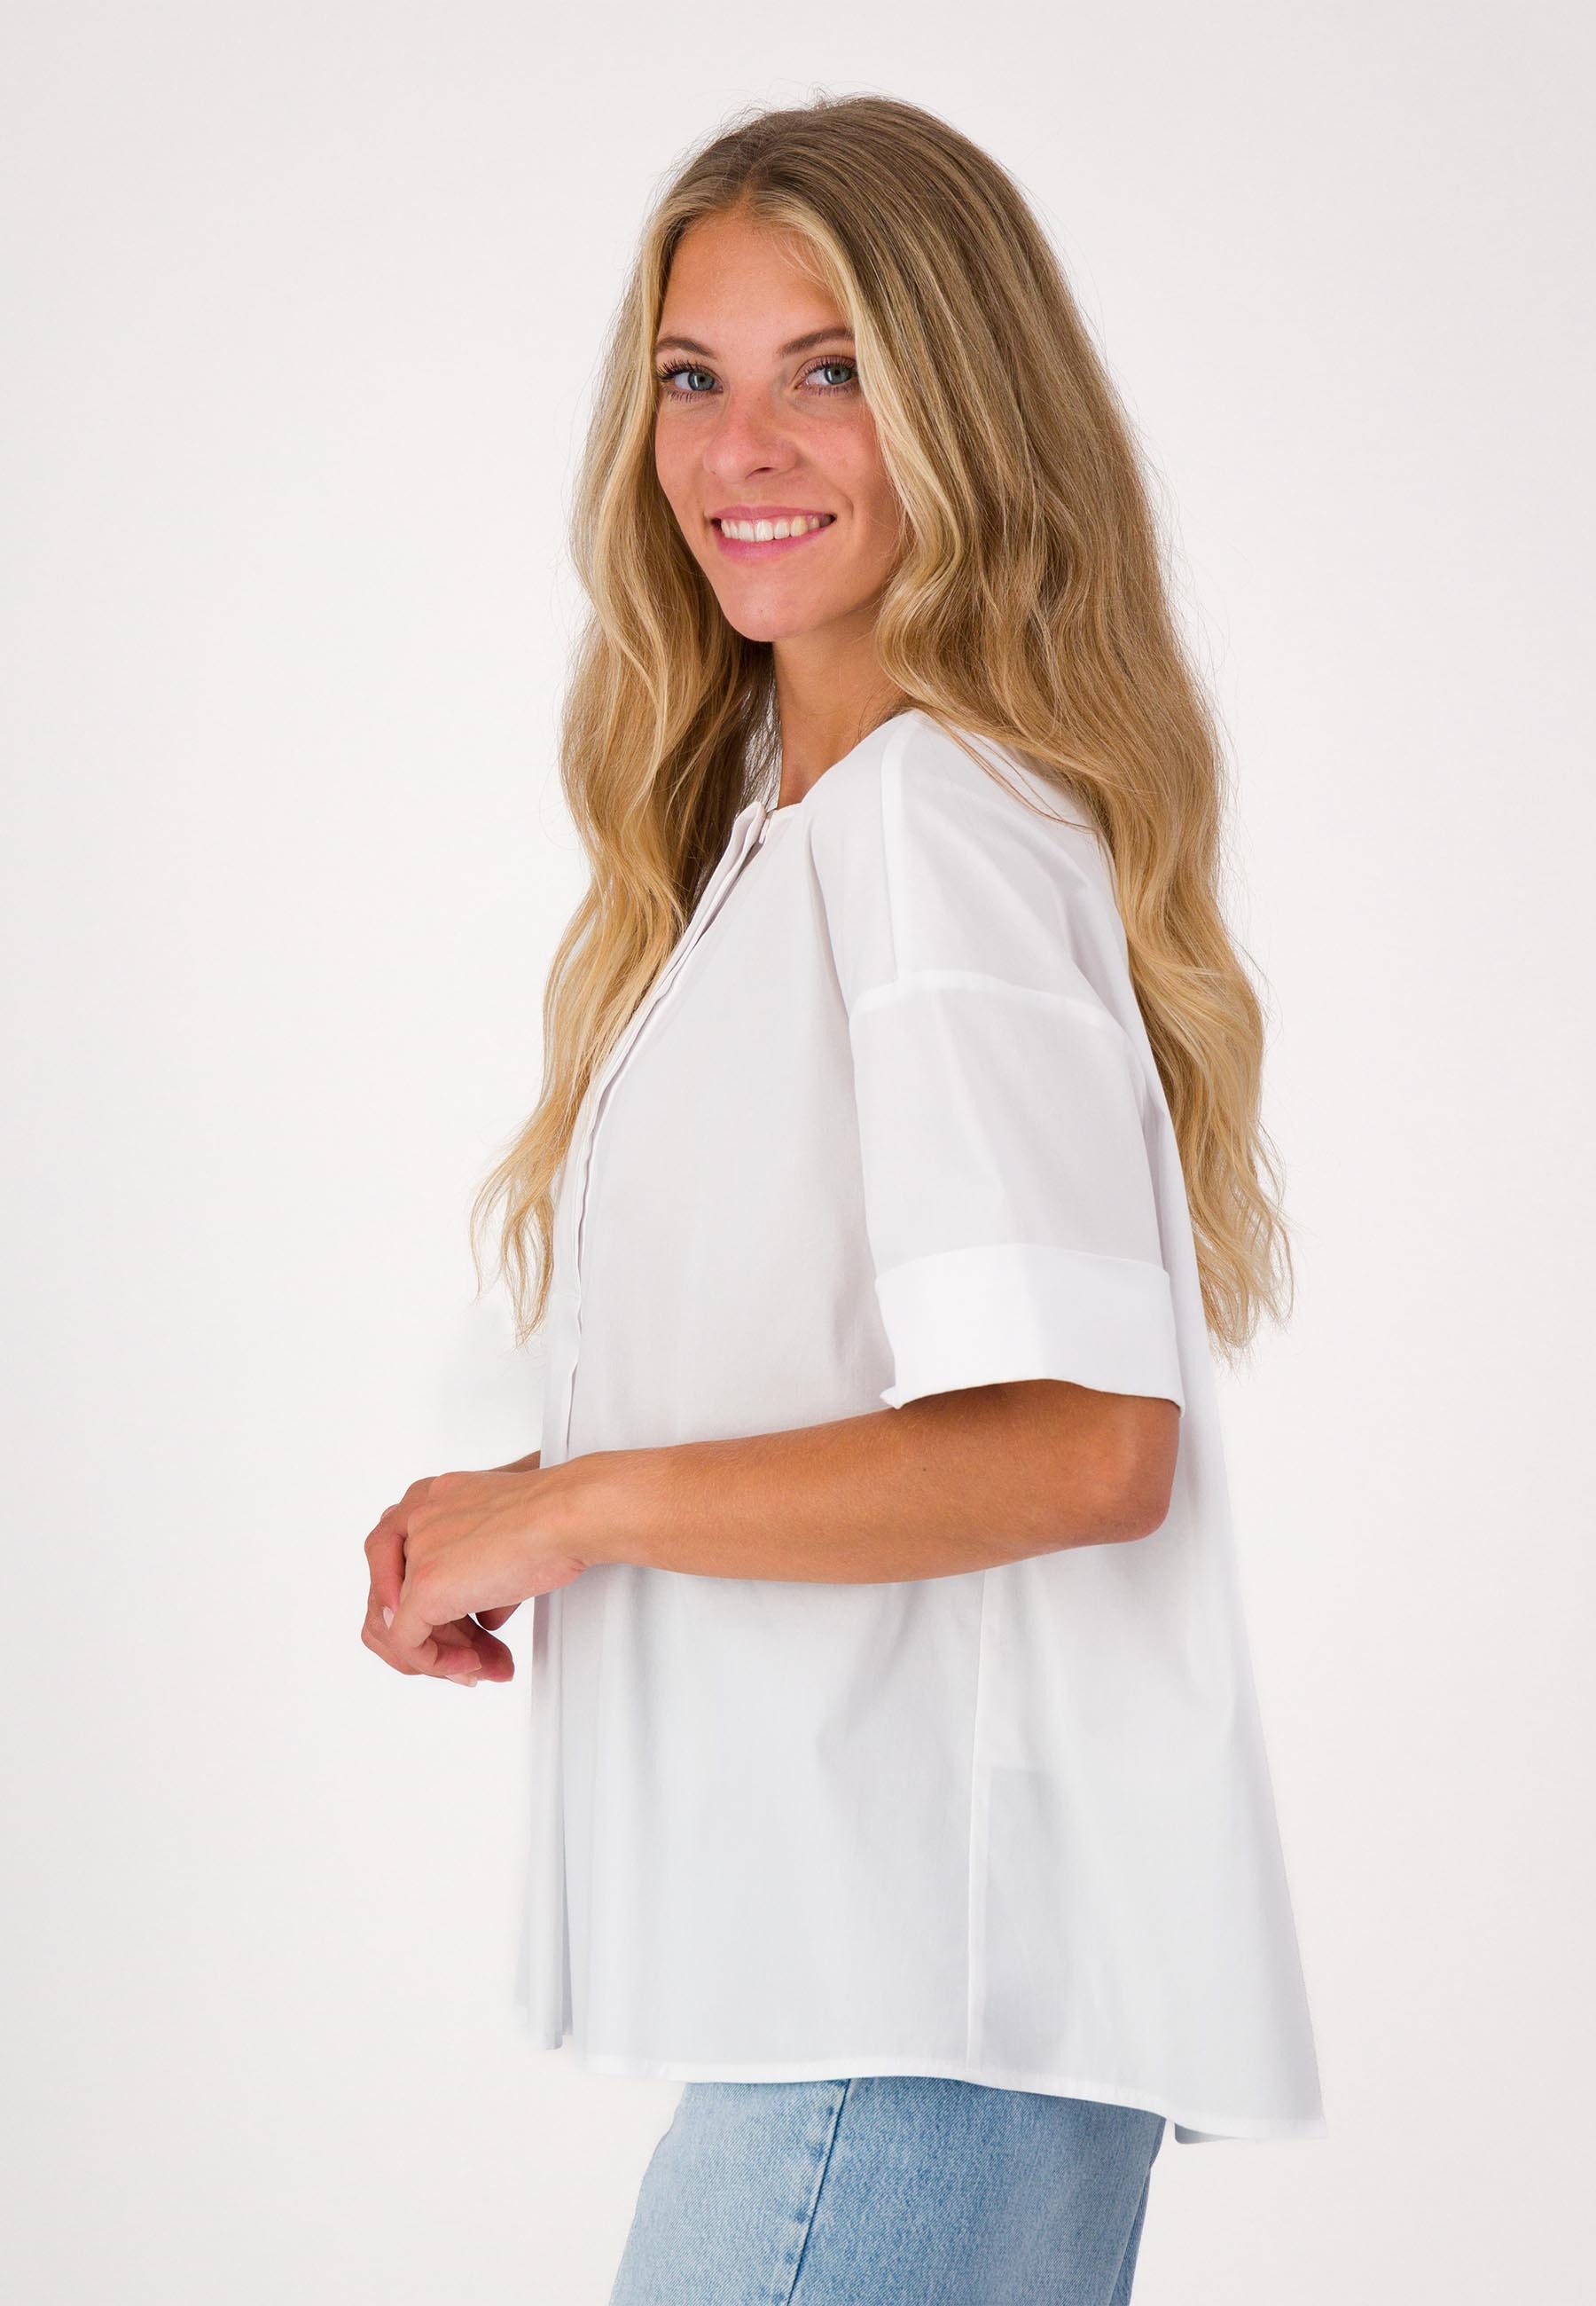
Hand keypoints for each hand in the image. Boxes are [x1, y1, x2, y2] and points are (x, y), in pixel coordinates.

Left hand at [361, 1451, 584, 1687]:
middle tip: (477, 1658)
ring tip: (482, 1667)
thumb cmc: (556, 1515)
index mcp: (428, 1498)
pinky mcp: (424, 1587)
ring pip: (397, 1623)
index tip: (472, 1629)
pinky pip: (407, 1642)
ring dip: (441, 1655)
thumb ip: (478, 1570)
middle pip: (396, 1596)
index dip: (433, 1602)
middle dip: (440, 1637)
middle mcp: (413, 1519)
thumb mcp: (503, 1536)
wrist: (570, 1514)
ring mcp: (416, 1553)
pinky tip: (472, 1666)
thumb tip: (485, 1615)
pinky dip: (437, 1664)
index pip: (402, 1563)